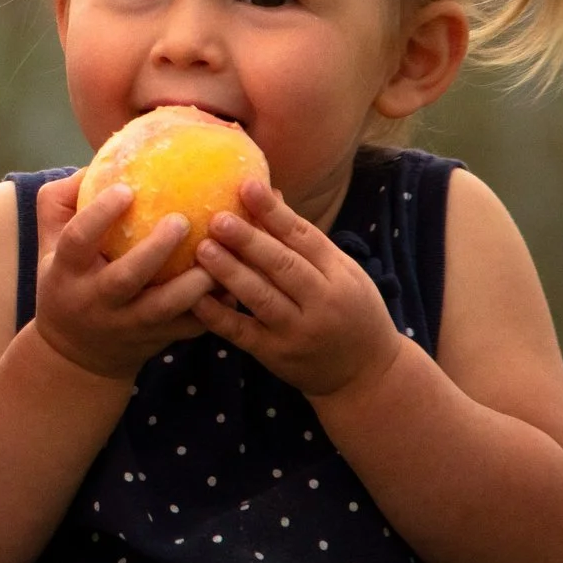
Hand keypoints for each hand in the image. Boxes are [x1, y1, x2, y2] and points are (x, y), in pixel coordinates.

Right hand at [30, 170, 215, 381]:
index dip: (100, 215)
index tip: (127, 189)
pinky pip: (191, 325)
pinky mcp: (157, 340)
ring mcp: (129, 324)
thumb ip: (63, 202)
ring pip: (164, 308)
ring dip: (193, 284)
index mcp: (67, 271)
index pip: (78, 241)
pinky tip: (236, 280)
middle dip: (155, 250)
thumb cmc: (68, 280)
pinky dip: (216, 306)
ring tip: (220, 253)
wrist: (77, 353)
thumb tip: (98, 162)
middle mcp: (96, 301)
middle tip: (183, 219)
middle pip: (125, 278)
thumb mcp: (50, 243)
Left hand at [191, 177, 404, 395]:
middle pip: (282, 266)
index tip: (247, 186)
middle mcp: (322, 302)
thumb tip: (269, 194)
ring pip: (261, 298)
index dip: (274, 212)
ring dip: (230, 272)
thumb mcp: (341, 272)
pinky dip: (218, 315)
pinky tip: (195, 297)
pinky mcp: (276, 355)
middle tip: (217, 218)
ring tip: (203, 249)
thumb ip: (304, 239)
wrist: (367, 376)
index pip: (304, 237)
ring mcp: (298, 331)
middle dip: (248, 241)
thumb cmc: (351, 311)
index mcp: (340, 274)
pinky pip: (243, 333)